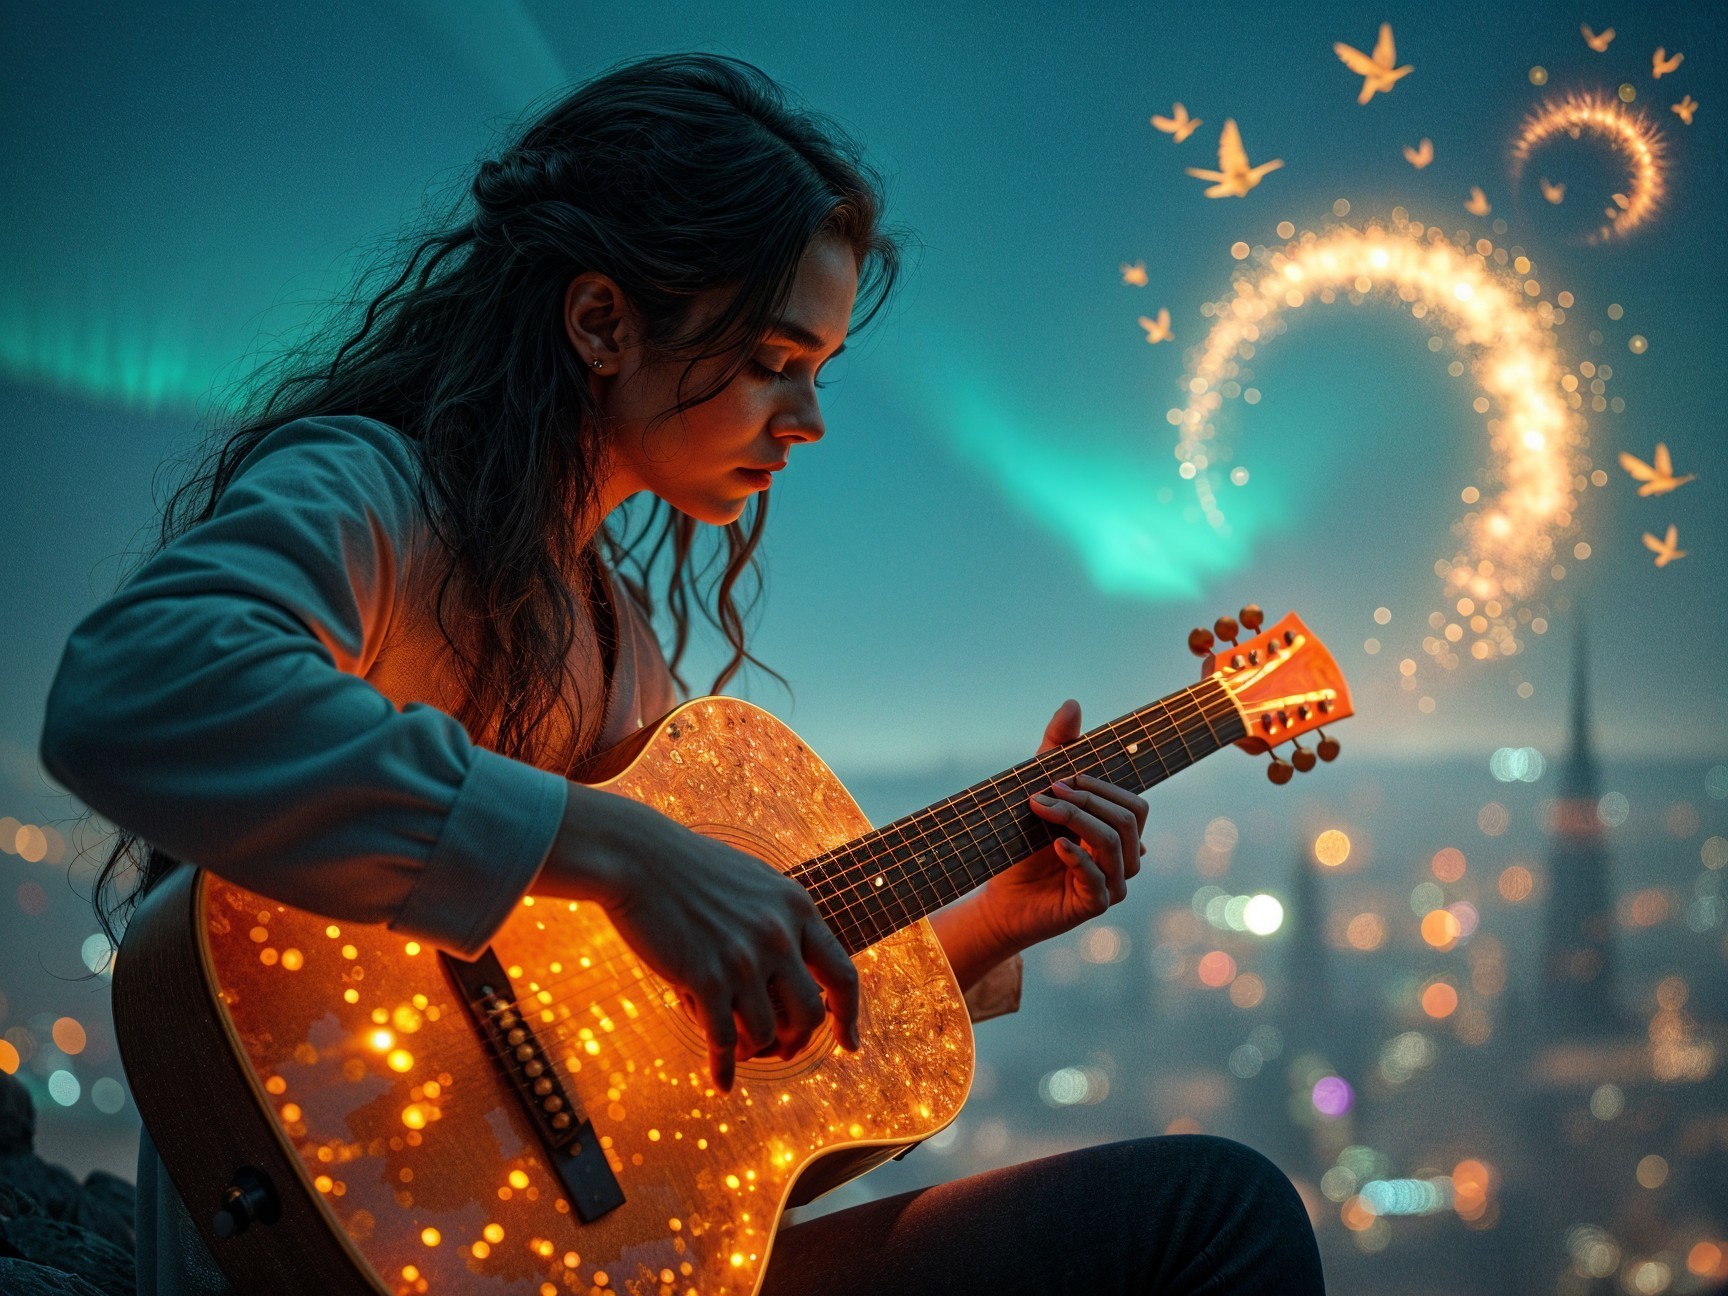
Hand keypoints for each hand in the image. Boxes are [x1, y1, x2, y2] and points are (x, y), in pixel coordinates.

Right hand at [538, 783, 860, 1093]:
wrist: (637, 857)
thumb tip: (797, 960)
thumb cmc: (688, 868)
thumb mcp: (753, 882)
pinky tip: (721, 1082)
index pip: (842, 974)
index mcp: (796, 908)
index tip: (848, 1044)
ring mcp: (744, 959)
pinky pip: (724, 1041)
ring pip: (765, 1033)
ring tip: (739, 1049)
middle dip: (798, 1040)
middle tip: (781, 1051)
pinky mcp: (706, 978)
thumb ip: (779, 918)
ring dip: (754, 1049)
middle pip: (810, 1014)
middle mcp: (778, 935)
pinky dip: (724, 1068)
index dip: (849, 1016)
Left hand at [974, 699, 1149, 952]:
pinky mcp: (1095, 905)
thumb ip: (1056, 750)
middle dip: (1087, 800)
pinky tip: (1055, 845)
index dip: (1101, 786)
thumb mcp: (1037, 791)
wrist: (1000, 897)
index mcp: (1119, 833)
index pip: (1134, 803)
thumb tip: (1073, 703)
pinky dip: (1076, 855)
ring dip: (1075, 820)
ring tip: (1040, 811)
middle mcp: (1126, 858)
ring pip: (1114, 842)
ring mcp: (1115, 884)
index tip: (1060, 777)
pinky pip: (1098, 876)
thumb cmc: (1022, 847)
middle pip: (1128, 819)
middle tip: (1046, 793)